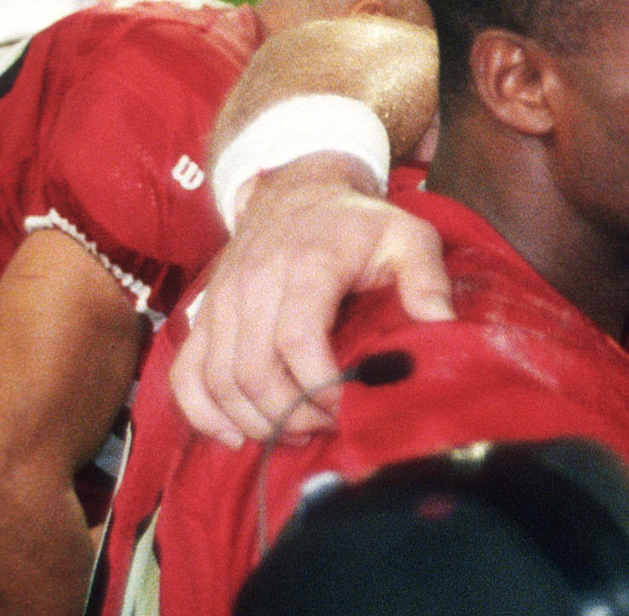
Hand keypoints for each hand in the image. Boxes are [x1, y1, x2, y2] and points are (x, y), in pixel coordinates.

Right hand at [169, 155, 450, 447]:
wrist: (296, 192)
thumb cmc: (357, 223)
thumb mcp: (407, 235)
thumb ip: (427, 280)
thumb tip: (443, 330)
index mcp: (306, 265)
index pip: (297, 339)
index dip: (320, 385)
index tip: (351, 405)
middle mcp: (252, 284)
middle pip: (253, 370)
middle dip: (291, 413)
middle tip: (328, 427)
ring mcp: (220, 302)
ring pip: (218, 380)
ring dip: (255, 420)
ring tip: (296, 433)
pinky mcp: (203, 316)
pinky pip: (185, 375)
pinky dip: (203, 413)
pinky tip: (236, 435)